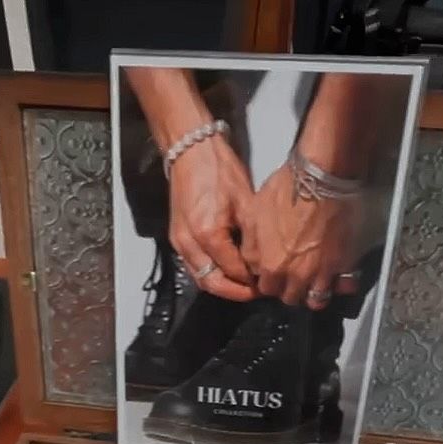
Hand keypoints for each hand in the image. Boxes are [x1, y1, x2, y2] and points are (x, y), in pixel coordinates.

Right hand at [169, 137, 256, 302]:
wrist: (191, 151)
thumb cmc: (219, 170)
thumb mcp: (246, 202)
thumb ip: (252, 238)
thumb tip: (261, 263)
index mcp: (208, 233)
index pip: (232, 270)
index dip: (250, 280)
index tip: (266, 282)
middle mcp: (189, 243)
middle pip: (212, 282)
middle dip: (235, 292)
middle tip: (255, 292)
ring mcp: (179, 242)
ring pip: (200, 278)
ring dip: (221, 286)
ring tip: (243, 286)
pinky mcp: (176, 238)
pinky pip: (193, 267)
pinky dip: (209, 274)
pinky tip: (227, 272)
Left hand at [241, 162, 362, 309]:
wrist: (322, 177)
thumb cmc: (285, 191)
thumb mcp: (254, 215)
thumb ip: (251, 246)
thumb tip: (252, 263)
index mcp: (271, 267)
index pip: (266, 289)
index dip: (269, 281)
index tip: (273, 272)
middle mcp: (296, 276)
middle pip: (290, 297)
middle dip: (289, 288)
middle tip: (292, 274)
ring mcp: (321, 273)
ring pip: (316, 300)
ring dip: (313, 292)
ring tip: (314, 281)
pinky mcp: (343, 263)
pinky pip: (343, 286)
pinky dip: (340, 285)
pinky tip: (337, 277)